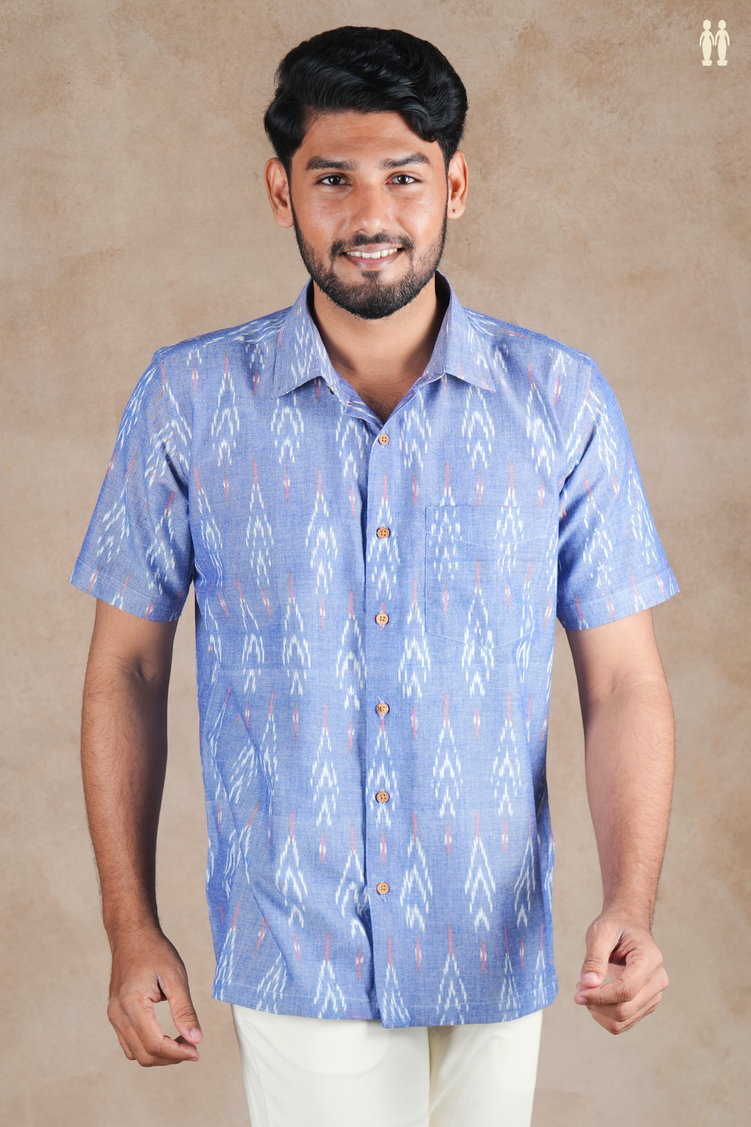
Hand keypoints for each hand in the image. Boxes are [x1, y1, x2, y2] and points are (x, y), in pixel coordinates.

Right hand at [107, 927, 202, 1065]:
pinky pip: (129, 1043)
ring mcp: (114, 1016)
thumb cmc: (154, 951)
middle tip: (193, 1048)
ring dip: (159, 1055)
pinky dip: (148, 1047)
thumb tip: (196, 1039)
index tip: (197, 1051)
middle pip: (144, 1054)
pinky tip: (166, 1037)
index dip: (177, 1053)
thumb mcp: (176, 977)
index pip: (154, 1044)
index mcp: (132, 1004)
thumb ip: (184, 1010)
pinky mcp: (115, 1015)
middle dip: (170, 1057)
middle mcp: (118, 1014)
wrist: (132, 935)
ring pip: (135, 1053)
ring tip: (182, 1043)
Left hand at [574, 910, 667, 1033]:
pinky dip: (604, 1015)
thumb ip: (594, 958)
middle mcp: (658, 981)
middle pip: (625, 1010)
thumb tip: (589, 984)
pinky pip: (624, 1022)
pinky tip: (596, 996)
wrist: (629, 926)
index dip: (599, 996)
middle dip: (596, 1005)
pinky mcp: (646, 1004)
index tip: (578, 993)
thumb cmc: (615, 926)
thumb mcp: (600, 932)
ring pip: (623, 1021)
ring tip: (586, 990)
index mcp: (650, 959)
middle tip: (579, 988)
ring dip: (599, 1012)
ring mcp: (654, 995)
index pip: (626, 990)